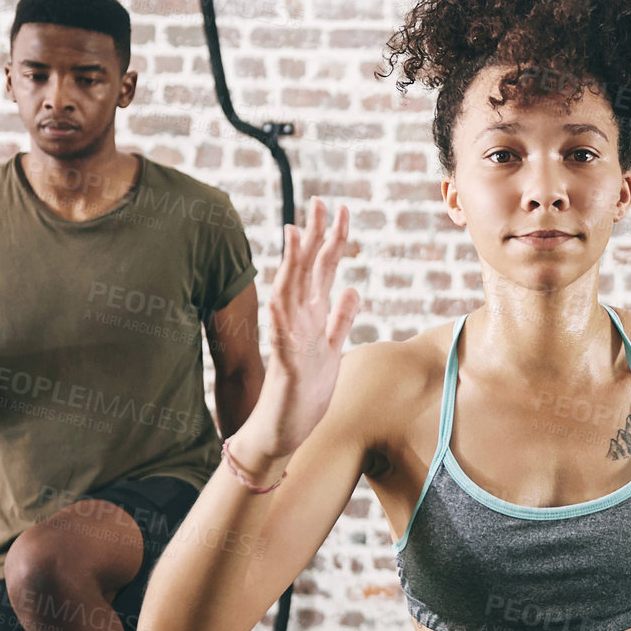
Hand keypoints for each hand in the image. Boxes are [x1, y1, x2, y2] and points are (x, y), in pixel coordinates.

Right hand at [259, 197, 360, 456]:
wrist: (282, 430)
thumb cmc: (306, 391)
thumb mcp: (332, 349)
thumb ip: (339, 318)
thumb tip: (352, 288)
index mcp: (312, 317)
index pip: (321, 270)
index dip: (331, 240)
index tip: (340, 209)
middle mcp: (297, 322)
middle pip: (304, 271)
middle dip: (313, 237)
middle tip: (319, 201)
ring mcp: (289, 342)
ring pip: (288, 295)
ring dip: (290, 265)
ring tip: (294, 233)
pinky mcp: (286, 367)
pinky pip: (281, 339)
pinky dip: (280, 318)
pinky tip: (278, 297)